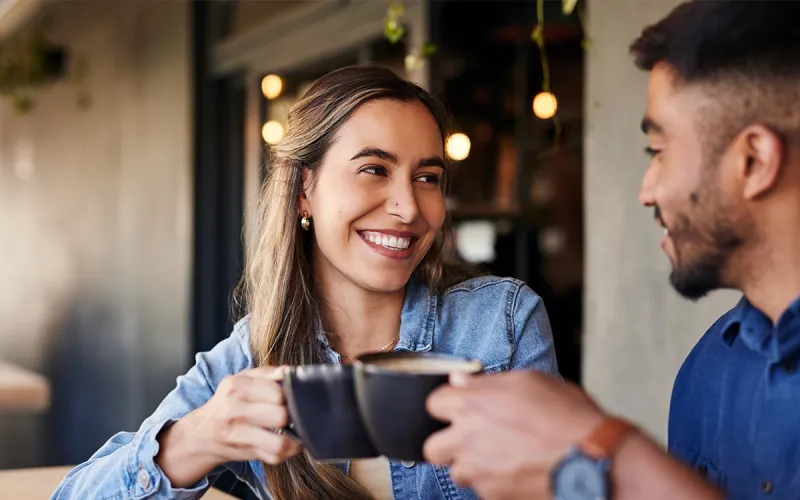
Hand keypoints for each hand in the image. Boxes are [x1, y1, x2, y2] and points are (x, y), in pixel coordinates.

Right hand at [189, 365, 303, 463]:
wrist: (202, 433)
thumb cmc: (228, 402)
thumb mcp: (242, 380)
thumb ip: (267, 373)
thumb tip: (289, 371)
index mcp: (237, 387)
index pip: (276, 392)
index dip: (289, 395)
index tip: (290, 397)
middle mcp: (235, 410)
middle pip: (280, 416)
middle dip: (292, 415)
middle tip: (293, 413)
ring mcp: (239, 435)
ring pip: (279, 443)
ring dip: (294, 438)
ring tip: (296, 431)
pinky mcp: (245, 453)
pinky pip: (275, 457)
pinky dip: (287, 452)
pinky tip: (288, 442)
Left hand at [423, 370, 604, 499]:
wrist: (594, 459)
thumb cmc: (568, 416)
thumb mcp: (531, 381)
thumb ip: (488, 381)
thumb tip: (460, 380)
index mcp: (472, 404)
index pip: (433, 403)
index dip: (448, 404)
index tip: (460, 407)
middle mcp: (468, 439)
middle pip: (432, 447)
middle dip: (447, 443)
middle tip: (471, 438)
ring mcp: (478, 471)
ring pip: (457, 472)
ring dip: (471, 466)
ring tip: (500, 457)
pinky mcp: (493, 496)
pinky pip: (482, 490)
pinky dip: (494, 483)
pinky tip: (517, 471)